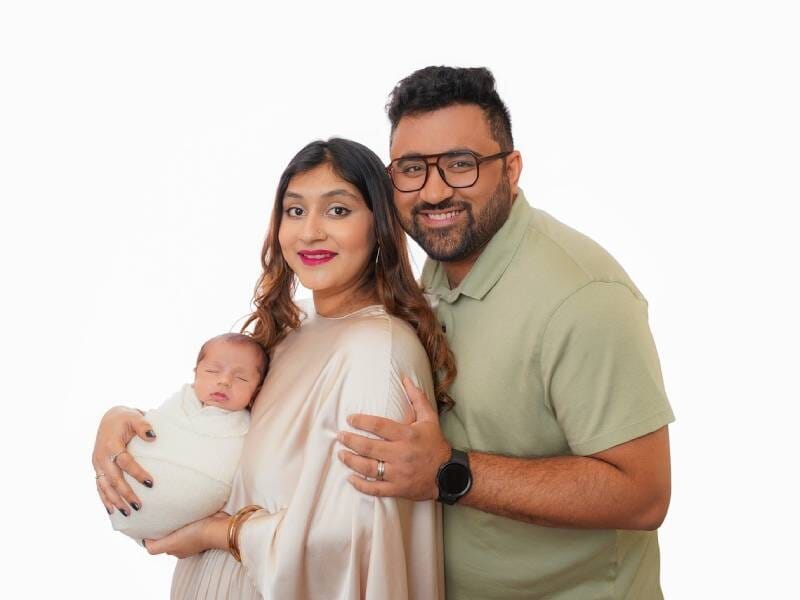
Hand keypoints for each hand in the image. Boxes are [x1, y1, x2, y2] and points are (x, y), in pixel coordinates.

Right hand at [92, 406, 155, 515]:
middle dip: (125, 494)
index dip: (137, 473)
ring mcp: (97, 464)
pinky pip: (99, 486)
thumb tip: (153, 436)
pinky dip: (104, 499)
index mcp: (111, 444)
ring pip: (104, 486)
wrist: (109, 418)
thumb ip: (143, 426)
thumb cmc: (126, 418)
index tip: (150, 483)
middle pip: (114, 479)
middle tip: (138, 506)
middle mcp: (101, 456)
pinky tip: (112, 511)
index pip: (125, 462)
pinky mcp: (97, 468)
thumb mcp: (134, 417)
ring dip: (115, 501)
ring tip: (127, 513)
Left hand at [144, 511, 228, 558]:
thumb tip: (144, 542)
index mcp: (176, 549)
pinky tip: (185, 507)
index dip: (153, 535)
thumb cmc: (196, 536)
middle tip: (159, 512)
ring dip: (176, 518)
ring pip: (179, 525)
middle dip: (164, 526)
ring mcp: (195, 532)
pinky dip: (187, 514)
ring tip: (171, 507)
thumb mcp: (171, 544)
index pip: (160, 542)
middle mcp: (185, 543)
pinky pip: (191, 518)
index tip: (150, 523)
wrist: (218, 527)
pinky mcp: (203, 522)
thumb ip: (155, 547)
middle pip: (169, 533)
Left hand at [337, 376, 450, 500]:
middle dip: (351, 441)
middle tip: (340, 436)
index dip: (361, 421)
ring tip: (341, 454)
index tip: (350, 419)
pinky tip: (350, 478)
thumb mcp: (430, 419)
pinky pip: (375, 488)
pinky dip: (360, 484)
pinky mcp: (398, 489)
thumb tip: (406, 379)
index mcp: (407, 435)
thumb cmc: (436, 444)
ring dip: (351, 461)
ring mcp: (398, 473)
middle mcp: (401, 454)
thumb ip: (417, 398)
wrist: (450, 475)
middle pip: (369, 447)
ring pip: (368, 468)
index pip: (379, 426)